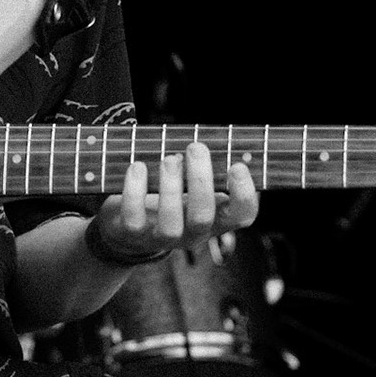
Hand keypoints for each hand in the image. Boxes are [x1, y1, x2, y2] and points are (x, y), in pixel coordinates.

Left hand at [93, 141, 259, 259]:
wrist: (131, 228)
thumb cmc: (172, 194)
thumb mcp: (195, 184)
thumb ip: (208, 166)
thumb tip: (213, 139)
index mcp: (216, 218)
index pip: (242, 215)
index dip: (244, 194)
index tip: (237, 165)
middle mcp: (193, 233)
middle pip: (203, 217)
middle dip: (200, 181)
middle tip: (196, 147)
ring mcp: (162, 237)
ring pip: (170, 224)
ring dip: (170, 188)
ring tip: (169, 159)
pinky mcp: (133, 233)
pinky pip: (134, 218)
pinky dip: (135, 191)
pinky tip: (138, 167)